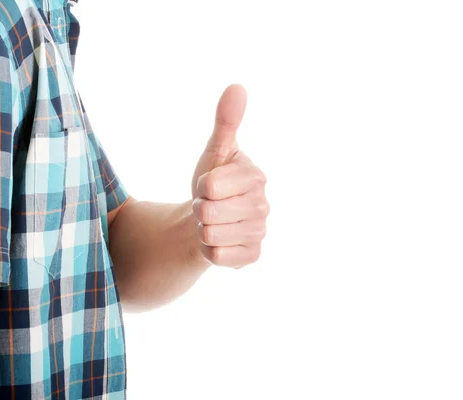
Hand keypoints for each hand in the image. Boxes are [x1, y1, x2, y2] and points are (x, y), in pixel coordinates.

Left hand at [191, 84, 269, 267]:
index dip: (201, 186)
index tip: (209, 186)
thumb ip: (226, 121)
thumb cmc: (213, 183)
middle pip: (208, 211)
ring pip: (210, 234)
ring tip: (213, 222)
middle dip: (198, 208)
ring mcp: (259, 233)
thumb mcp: (215, 151)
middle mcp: (263, 205)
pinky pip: (216, 256)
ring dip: (202, 229)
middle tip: (208, 206)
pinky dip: (207, 250)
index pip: (210, 185)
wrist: (210, 219)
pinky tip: (217, 241)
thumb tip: (237, 87)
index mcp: (255, 177)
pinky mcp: (252, 256)